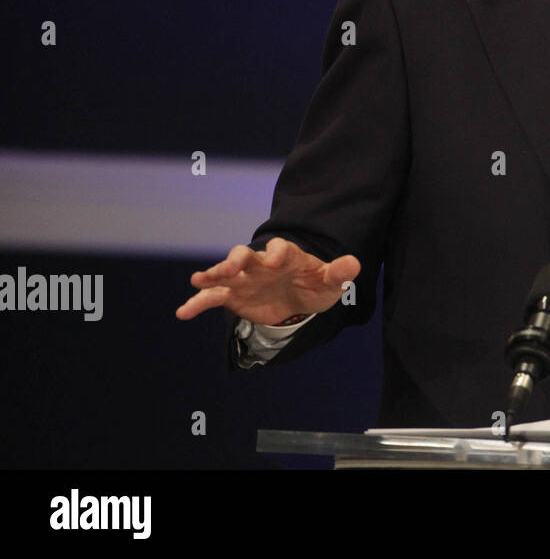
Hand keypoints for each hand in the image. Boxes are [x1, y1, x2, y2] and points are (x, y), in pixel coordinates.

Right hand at [175, 237, 360, 324]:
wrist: (298, 300)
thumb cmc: (315, 285)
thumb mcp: (330, 281)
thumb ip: (340, 272)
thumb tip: (354, 263)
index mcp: (287, 256)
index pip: (281, 249)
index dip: (278, 253)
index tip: (276, 261)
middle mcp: (261, 263)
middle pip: (245, 255)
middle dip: (237, 259)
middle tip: (232, 265)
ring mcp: (244, 278)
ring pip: (225, 273)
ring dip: (212, 275)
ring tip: (198, 280)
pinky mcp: (233, 295)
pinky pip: (212, 297)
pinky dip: (198, 303)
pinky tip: (183, 312)